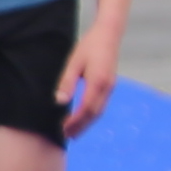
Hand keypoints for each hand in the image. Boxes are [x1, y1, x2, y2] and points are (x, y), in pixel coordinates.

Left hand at [58, 20, 121, 136]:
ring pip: (99, 110)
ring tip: (74, 131)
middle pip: (95, 113)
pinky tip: (83, 117)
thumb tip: (60, 101)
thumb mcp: (74, 63)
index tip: (63, 129)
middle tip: (68, 136)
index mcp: (98, 82)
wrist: (109, 34)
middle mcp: (107, 87)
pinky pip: (101, 104)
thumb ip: (67, 82)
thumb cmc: (89, 46)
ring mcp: (111, 86)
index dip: (75, 121)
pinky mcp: (110, 85)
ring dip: (87, 123)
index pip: (86, 108)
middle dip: (81, 126)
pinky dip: (92, 115)